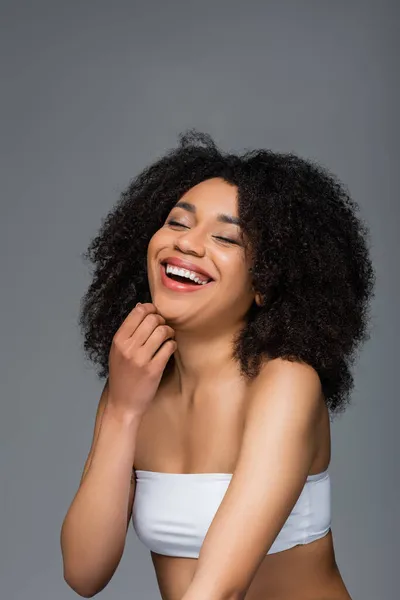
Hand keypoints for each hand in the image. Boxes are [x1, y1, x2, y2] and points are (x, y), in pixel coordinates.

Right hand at [107, 302, 175, 418]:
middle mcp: (128, 348)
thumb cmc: (122, 375)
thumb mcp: (117, 351)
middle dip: (162, 320)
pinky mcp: (154, 370)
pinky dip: (172, 345)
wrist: (123, 403)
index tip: (155, 315)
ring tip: (168, 338)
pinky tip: (169, 349)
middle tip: (163, 327)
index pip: (138, 312)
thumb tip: (140, 306)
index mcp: (118, 340)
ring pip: (163, 331)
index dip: (151, 309)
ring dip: (169, 332)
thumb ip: (128, 330)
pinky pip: (169, 347)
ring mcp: (141, 359)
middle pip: (153, 319)